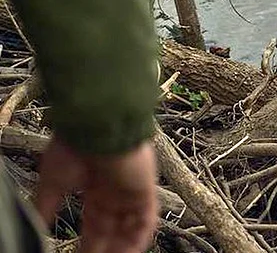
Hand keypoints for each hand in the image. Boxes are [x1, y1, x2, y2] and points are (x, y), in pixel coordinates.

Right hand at [35, 137, 157, 252]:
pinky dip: (139, 239)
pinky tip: (130, 252)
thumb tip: (37, 228)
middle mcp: (114, 193)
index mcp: (95, 190)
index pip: (94, 225)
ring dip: (120, 248)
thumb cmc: (75, 146)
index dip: (88, 244)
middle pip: (111, 231)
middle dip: (103, 249)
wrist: (95, 128)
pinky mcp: (145, 191)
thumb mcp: (53, 183)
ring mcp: (131, 192)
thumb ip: (47, 208)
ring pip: (129, 229)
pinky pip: (148, 220)